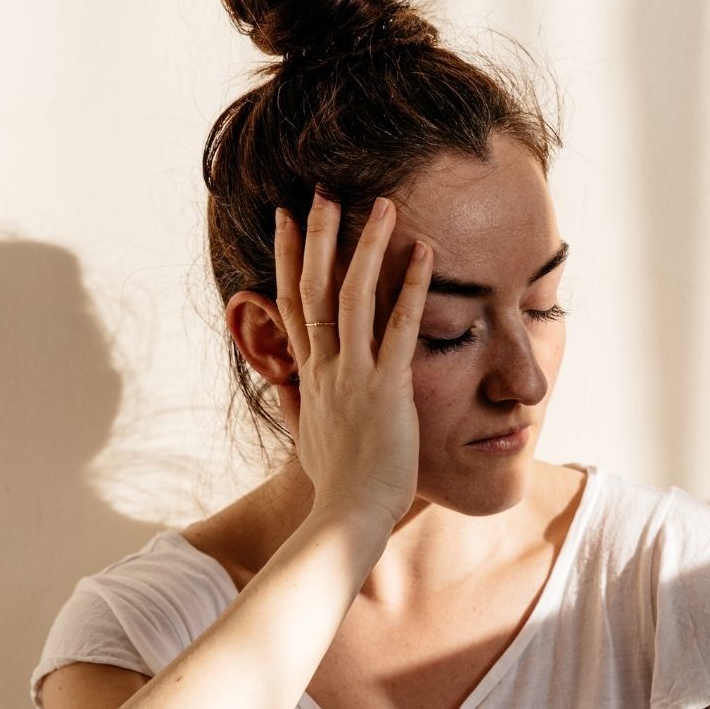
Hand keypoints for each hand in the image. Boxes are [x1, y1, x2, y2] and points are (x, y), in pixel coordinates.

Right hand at [273, 189, 432, 528]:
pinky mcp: (386, 388)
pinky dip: (411, 287)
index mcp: (310, 377)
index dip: (286, 259)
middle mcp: (324, 368)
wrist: (347, 517)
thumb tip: (290, 398)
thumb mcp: (310, 442)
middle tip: (321, 191)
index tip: (285, 220)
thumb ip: (303, 412)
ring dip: (366, 246)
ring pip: (351, 296)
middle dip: (315, 236)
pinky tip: (425, 252)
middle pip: (311, 287)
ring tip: (383, 204)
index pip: (291, 305)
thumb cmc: (337, 489)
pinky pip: (400, 328)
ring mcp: (352, 376)